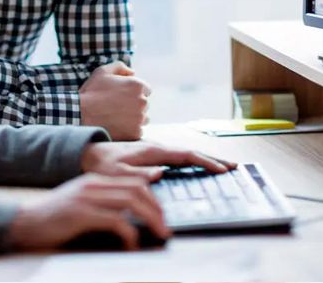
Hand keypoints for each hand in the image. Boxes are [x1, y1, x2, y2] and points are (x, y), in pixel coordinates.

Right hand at [6, 174, 168, 250]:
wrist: (27, 221)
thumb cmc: (55, 217)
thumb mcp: (81, 203)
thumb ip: (102, 202)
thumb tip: (130, 215)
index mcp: (95, 180)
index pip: (133, 182)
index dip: (153, 198)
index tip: (162, 216)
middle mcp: (93, 184)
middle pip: (136, 189)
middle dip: (157, 209)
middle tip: (165, 228)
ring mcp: (87, 197)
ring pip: (130, 202)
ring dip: (150, 219)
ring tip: (159, 235)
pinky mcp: (81, 213)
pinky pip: (115, 220)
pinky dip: (129, 233)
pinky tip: (131, 245)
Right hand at [79, 61, 150, 139]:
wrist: (82, 114)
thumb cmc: (92, 92)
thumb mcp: (103, 71)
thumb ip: (120, 67)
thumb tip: (133, 72)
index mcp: (137, 85)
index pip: (146, 89)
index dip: (133, 91)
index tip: (122, 95)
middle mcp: (143, 102)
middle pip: (144, 104)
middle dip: (134, 104)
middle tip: (117, 106)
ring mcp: (140, 119)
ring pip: (143, 118)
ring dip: (134, 117)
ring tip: (116, 116)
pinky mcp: (136, 133)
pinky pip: (137, 131)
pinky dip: (129, 129)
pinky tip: (117, 125)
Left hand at [81, 141, 235, 179]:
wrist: (88, 154)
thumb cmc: (102, 166)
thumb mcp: (117, 173)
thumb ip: (137, 174)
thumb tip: (160, 174)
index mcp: (151, 151)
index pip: (184, 154)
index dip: (204, 161)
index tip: (222, 169)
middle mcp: (156, 147)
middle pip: (189, 152)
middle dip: (212, 158)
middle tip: (234, 166)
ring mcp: (154, 150)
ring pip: (184, 153)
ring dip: (203, 159)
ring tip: (222, 166)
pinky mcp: (150, 155)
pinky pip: (177, 157)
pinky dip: (192, 160)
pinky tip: (197, 167)